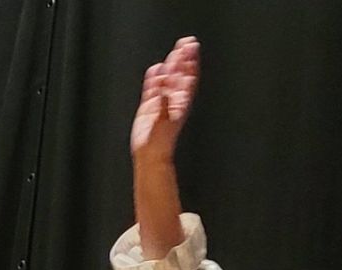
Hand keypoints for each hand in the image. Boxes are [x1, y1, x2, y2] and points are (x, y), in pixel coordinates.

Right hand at [131, 36, 197, 161]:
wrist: (151, 154)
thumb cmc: (161, 142)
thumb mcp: (163, 120)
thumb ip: (162, 102)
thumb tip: (162, 87)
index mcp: (181, 103)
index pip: (188, 78)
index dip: (190, 63)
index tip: (192, 49)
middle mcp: (173, 101)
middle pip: (179, 75)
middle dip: (182, 59)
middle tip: (186, 42)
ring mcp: (161, 103)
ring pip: (166, 80)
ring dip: (170, 66)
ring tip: (173, 52)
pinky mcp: (149, 108)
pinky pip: (152, 89)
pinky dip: (154, 79)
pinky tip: (155, 69)